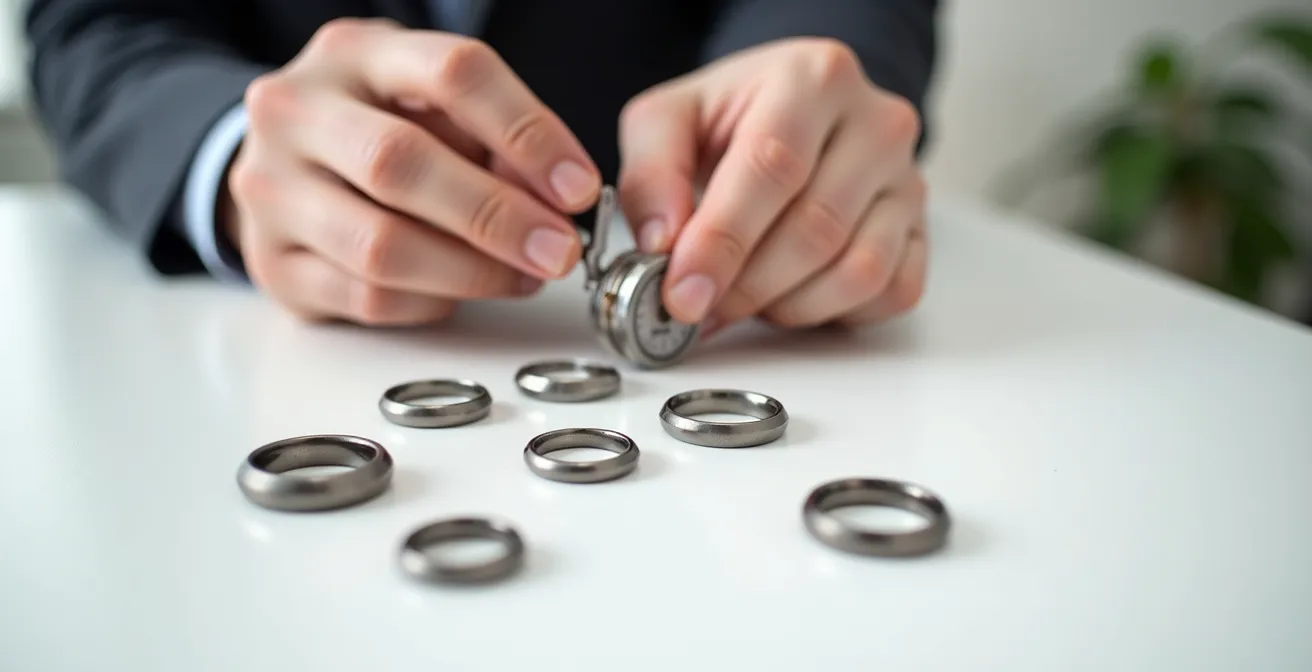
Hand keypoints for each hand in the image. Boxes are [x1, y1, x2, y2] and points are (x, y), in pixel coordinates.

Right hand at [226, 18, 600, 325]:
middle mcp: (297, 113)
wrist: (281, 160)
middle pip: (401, 163)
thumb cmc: (380, 125)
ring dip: (472, 272)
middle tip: (559, 251)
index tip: (579, 186)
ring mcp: (271, 191)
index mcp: (355, 53)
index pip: (452, 73)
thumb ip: (492, 141)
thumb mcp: (436, 106)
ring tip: (523, 276)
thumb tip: (554, 201)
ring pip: (381, 245)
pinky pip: (368, 298)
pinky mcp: (272, 265)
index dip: (527, 132)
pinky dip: (431, 302)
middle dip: (498, 215)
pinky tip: (460, 290)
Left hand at [617, 38, 927, 332]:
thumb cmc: (734, 120)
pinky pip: (890, 294)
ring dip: (789, 306)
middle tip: (700, 305)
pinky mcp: (922, 231)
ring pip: (859, 272)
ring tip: (745, 295)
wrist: (794, 115)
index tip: (683, 291)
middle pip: (816, 229)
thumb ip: (652, 176)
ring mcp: (909, 180)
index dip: (723, 240)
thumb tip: (664, 245)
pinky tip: (793, 293)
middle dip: (747, 286)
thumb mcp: (668, 121)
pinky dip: (833, 313)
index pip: (772, 167)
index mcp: (813, 78)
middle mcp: (876, 123)